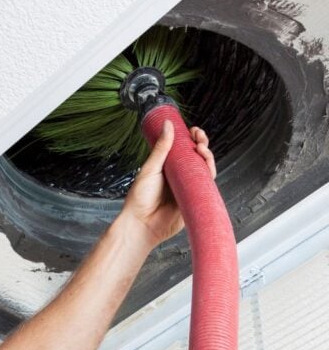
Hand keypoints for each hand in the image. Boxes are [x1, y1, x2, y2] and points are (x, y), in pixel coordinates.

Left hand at [119, 121, 216, 250]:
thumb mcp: (150, 169)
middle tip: (199, 138)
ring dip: (207, 158)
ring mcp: (187, 188)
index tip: (194, 131)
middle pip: (197, 158)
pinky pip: (207, 187)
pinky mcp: (194, 200)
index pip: (184, 150)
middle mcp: (179, 177)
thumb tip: (168, 124)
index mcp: (168, 168)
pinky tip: (208, 167)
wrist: (141, 225)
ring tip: (202, 150)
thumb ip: (161, 148)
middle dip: (202, 145)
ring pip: (204, 170)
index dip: (192, 139)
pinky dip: (210, 175)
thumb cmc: (140, 199)